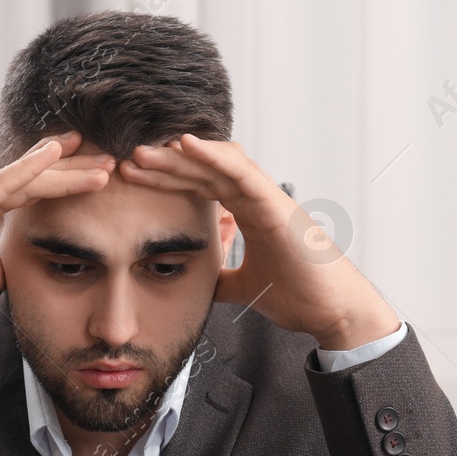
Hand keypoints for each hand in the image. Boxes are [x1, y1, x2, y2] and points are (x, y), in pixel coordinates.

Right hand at [0, 131, 113, 387]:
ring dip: (63, 169)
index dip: (63, 180)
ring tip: (99, 158)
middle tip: (111, 156)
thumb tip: (18, 267)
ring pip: (22, 179)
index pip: (28, 190)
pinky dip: (26, 169)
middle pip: (31, 179)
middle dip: (72, 169)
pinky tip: (52, 154)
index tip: (96, 172)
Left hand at [120, 134, 399, 350]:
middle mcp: (255, 199)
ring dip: (179, 156)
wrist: (332, 311)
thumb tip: (200, 282)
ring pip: (217, 163)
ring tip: (144, 152)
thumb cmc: (299, 295)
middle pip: (202, 170)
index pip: (199, 187)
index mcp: (248, 213)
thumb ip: (223, 277)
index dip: (166, 180)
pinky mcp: (276, 203)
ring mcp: (266, 197)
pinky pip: (241, 171)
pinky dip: (213, 155)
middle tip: (124, 160)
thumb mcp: (244, 287)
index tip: (130, 179)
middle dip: (163, 164)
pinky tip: (186, 145)